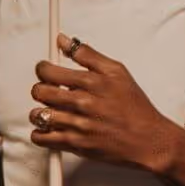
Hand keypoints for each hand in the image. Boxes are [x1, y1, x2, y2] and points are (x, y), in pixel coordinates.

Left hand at [30, 35, 180, 175]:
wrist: (147, 140)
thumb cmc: (135, 107)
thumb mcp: (117, 71)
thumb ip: (87, 54)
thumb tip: (64, 41)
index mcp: (91, 82)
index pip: (48, 71)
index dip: (43, 69)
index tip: (45, 70)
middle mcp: (82, 103)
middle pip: (39, 92)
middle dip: (40, 89)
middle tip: (48, 91)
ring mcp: (77, 125)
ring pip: (37, 115)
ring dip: (39, 112)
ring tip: (50, 111)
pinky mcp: (74, 144)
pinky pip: (42, 138)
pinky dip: (40, 133)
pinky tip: (50, 128)